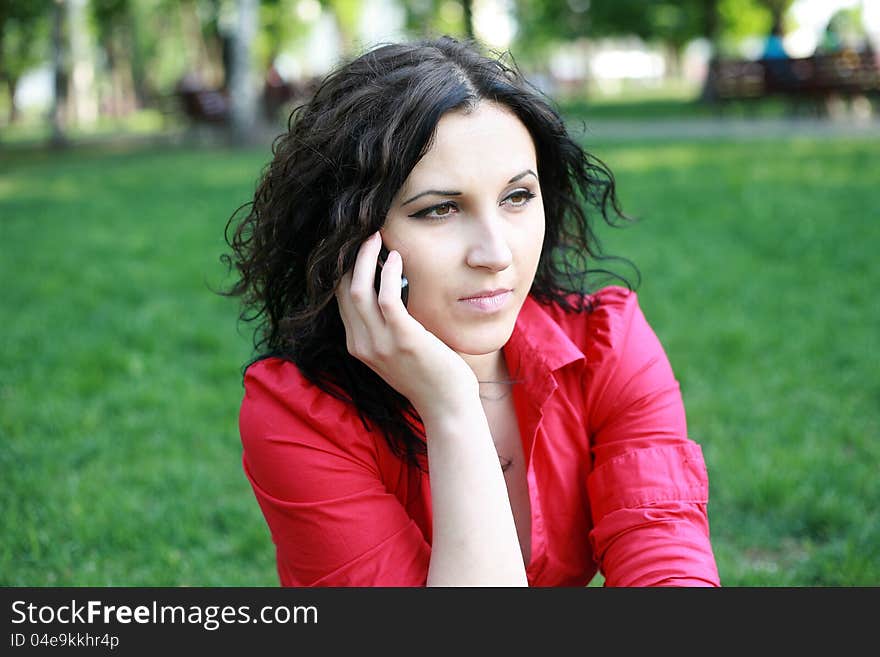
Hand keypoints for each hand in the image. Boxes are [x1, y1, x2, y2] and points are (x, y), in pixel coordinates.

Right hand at [335, 231, 477, 418]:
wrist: (446, 406)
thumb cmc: (429, 375)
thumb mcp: (397, 351)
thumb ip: (387, 328)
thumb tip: (389, 291)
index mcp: (358, 346)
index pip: (341, 300)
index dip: (347, 270)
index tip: (361, 249)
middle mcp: (362, 345)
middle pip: (343, 290)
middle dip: (352, 258)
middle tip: (368, 235)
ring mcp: (380, 343)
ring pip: (358, 289)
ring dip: (366, 258)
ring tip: (378, 238)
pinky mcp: (403, 338)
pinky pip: (386, 297)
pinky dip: (388, 273)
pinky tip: (397, 258)